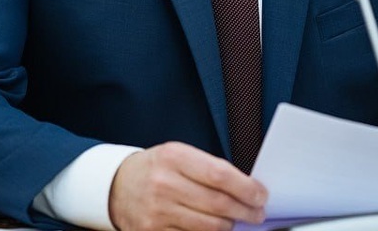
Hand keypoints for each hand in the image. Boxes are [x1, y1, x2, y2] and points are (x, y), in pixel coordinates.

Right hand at [108, 141, 267, 230]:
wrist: (117, 187)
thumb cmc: (156, 169)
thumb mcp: (178, 155)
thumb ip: (209, 169)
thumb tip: (246, 189)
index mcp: (173, 157)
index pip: (219, 174)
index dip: (246, 188)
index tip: (260, 194)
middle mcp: (164, 184)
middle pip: (218, 204)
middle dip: (245, 211)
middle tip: (257, 212)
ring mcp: (157, 212)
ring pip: (209, 227)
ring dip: (230, 226)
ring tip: (237, 221)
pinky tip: (216, 229)